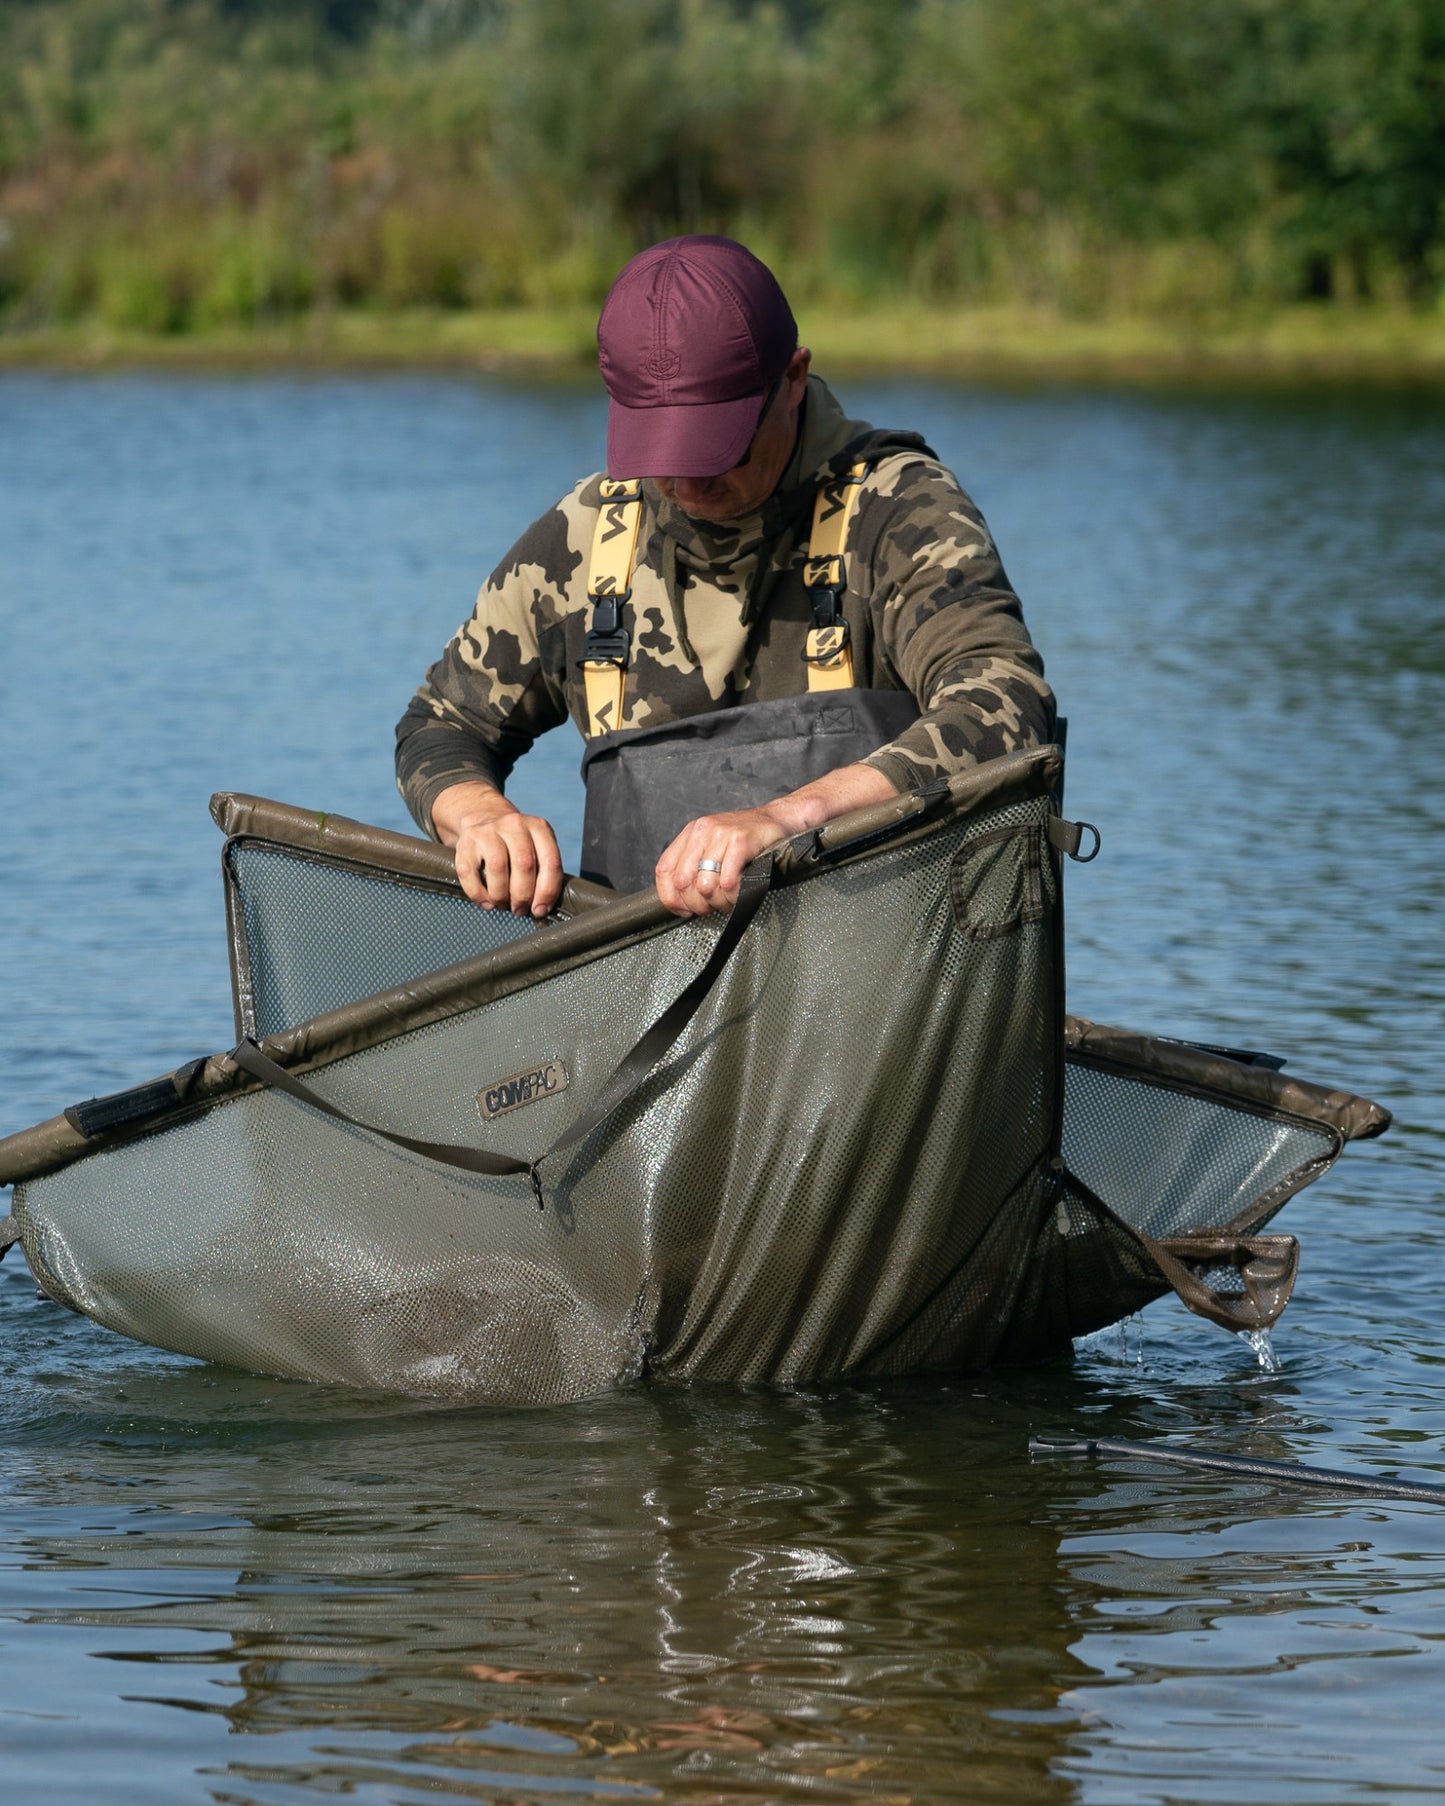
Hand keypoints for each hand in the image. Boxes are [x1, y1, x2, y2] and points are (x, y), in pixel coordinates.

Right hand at [430, 781, 562, 916]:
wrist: (484, 819)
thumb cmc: (516, 847)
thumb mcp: (536, 849)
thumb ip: (544, 873)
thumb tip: (541, 908)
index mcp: (539, 827)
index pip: (550, 862)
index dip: (547, 891)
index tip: (540, 909)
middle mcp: (514, 824)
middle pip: (524, 865)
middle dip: (523, 896)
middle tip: (519, 910)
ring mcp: (488, 831)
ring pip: (497, 868)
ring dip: (501, 895)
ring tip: (502, 905)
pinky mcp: (466, 842)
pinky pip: (469, 873)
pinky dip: (478, 893)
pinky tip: (486, 901)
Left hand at [654, 804, 793, 916]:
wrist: (777, 820)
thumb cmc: (745, 841)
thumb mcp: (713, 848)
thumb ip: (695, 868)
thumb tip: (682, 902)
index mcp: (690, 834)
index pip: (664, 870)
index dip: (670, 897)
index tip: (683, 910)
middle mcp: (701, 832)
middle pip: (683, 882)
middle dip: (697, 904)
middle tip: (711, 907)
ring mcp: (720, 834)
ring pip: (706, 885)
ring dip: (718, 902)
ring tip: (729, 901)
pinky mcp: (740, 841)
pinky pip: (728, 881)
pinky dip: (733, 895)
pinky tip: (739, 892)